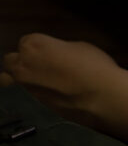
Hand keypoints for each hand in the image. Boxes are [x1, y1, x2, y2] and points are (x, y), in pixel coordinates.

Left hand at [1, 33, 121, 126]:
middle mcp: (21, 64)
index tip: (48, 53)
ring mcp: (21, 86)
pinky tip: (43, 95)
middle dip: (22, 62)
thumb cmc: (93, 65)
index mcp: (34, 44)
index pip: (25, 42)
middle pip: (10, 60)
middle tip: (40, 67)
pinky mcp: (27, 103)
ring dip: (17, 79)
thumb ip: (57, 49)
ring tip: (35, 83)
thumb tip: (53, 55)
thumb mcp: (78, 47)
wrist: (100, 94)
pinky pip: (19, 96)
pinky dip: (26, 95)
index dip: (38, 48)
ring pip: (6, 80)